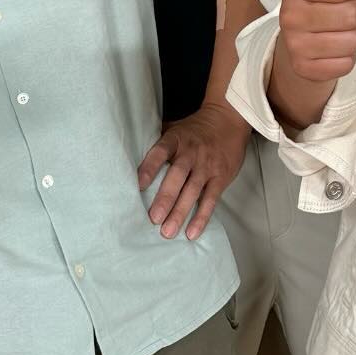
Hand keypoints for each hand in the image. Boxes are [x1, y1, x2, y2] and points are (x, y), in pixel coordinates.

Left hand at [137, 103, 250, 240]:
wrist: (228, 121)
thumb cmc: (193, 130)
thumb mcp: (174, 128)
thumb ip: (156, 142)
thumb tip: (127, 156)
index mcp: (176, 140)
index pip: (160, 152)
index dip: (150, 167)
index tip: (138, 185)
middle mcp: (191, 153)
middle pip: (177, 176)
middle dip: (166, 198)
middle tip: (154, 218)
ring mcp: (207, 166)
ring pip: (193, 191)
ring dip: (181, 212)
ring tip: (168, 231)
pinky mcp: (220, 178)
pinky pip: (211, 199)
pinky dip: (201, 217)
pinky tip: (191, 232)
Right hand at [278, 0, 355, 82]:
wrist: (302, 34)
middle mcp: (289, 14)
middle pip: (351, 15)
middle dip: (355, 13)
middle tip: (341, 13)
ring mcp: (294, 43)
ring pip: (351, 41)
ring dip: (353, 36)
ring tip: (337, 30)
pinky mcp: (303, 67)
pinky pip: (346, 64)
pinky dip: (346, 57)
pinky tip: (332, 48)